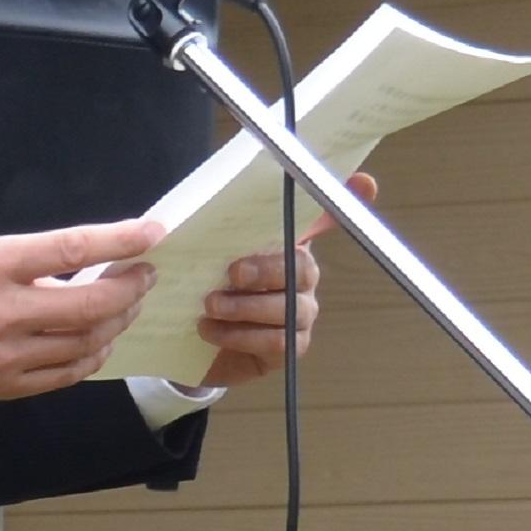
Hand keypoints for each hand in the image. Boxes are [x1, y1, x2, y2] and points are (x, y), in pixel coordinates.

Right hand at [0, 218, 157, 404]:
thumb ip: (15, 259)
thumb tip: (65, 269)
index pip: (71, 249)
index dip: (119, 240)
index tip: (151, 233)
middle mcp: (2, 313)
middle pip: (91, 304)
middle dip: (129, 287)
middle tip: (143, 274)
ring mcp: (5, 356)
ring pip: (85, 342)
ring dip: (116, 321)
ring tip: (125, 304)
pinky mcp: (4, 386)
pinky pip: (65, 374)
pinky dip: (91, 356)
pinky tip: (99, 341)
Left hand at [192, 179, 367, 392]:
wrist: (188, 343)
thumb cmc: (201, 286)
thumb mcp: (196, 255)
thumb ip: (196, 234)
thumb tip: (165, 219)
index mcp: (285, 243)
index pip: (324, 217)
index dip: (350, 199)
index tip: (365, 182)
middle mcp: (301, 276)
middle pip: (302, 267)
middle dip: (267, 269)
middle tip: (232, 273)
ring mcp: (301, 313)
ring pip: (290, 308)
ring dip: (246, 307)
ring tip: (210, 306)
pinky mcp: (290, 348)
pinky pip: (278, 342)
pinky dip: (241, 336)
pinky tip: (211, 331)